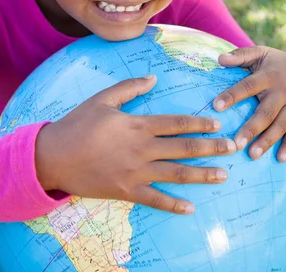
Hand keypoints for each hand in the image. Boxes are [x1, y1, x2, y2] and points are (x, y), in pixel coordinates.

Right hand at [35, 75, 236, 214]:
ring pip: (176, 174)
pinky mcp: (126, 191)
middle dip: (212, 147)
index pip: (178, 123)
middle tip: (233, 147)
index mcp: (138, 125)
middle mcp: (143, 149)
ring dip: (202, 175)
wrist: (53, 156)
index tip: (218, 124)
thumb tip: (154, 78)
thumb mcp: (102, 99)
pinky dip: (173, 204)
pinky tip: (190, 208)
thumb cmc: (77, 125)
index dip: (200, 123)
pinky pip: (155, 199)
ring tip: (223, 175)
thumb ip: (129, 87)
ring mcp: (136, 172)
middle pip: (184, 148)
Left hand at [213, 47, 285, 161]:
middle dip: (251, 129)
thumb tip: (219, 58)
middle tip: (236, 144)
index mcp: (269, 76)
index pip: (249, 86)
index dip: (232, 95)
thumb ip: (240, 55)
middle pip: (266, 112)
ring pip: (280, 126)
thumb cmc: (276, 63)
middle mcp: (283, 92)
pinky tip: (279, 159)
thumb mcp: (260, 53)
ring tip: (252, 155)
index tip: (216, 106)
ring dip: (267, 141)